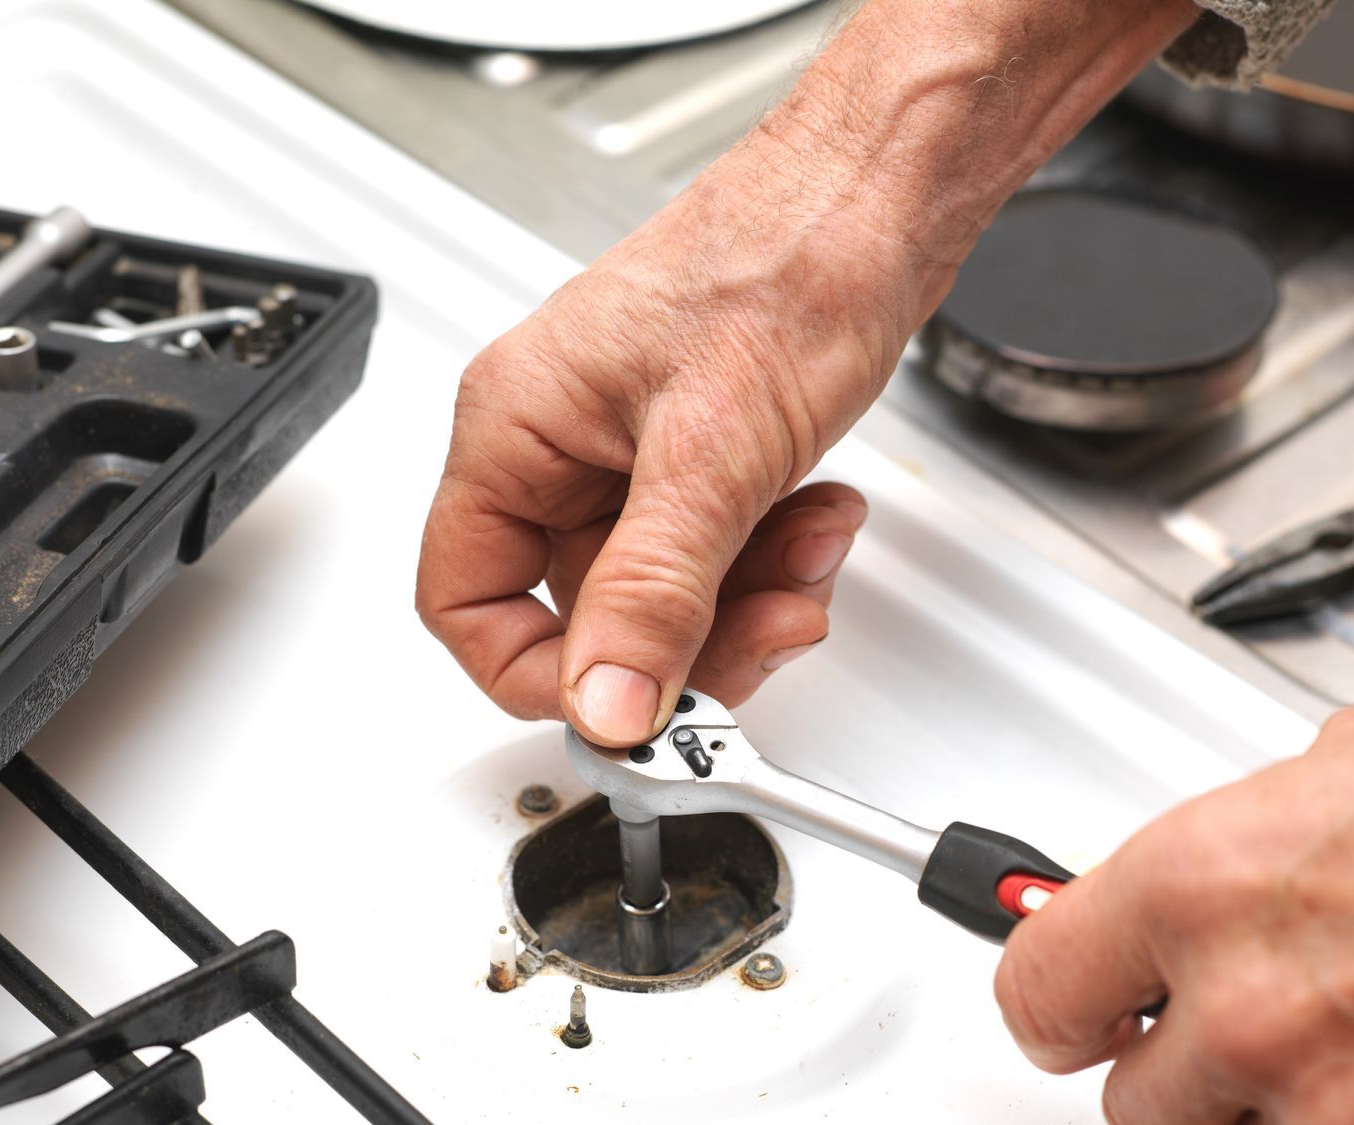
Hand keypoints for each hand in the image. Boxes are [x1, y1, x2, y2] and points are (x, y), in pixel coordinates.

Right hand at [416, 0, 1198, 744]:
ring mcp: (626, 449)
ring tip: (807, 547)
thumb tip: (607, 706)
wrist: (885, 188)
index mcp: (515, 427)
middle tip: (760, 628)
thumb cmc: (789, 254)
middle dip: (683, 636)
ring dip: (743, 597)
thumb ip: (653, 594)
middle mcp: (557, 442)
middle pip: (580, 610)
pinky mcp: (694, 452)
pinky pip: (710, 554)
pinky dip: (770, 558)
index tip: (628, 704)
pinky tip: (817, 516)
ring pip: (658, 592)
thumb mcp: (714, 452)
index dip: (541, 672)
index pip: (467, 601)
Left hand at [995, 677, 1353, 1124]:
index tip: (1072, 1009)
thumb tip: (1233, 862)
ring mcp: (1333, 1119)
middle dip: (1186, 1068)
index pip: (1037, 990)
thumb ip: (1253, 832)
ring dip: (1308, 1102)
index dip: (1059, 1002)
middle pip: (1137, 1104)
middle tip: (1261, 1020)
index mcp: (1197, 887)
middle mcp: (1244, 1013)